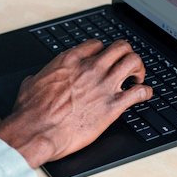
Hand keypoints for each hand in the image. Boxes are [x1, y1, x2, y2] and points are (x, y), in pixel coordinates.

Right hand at [0, 39, 152, 167]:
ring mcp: (103, 86)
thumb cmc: (31, 112)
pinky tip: (144, 95)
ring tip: (137, 78)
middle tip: (126, 66)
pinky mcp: (112, 107)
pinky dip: (146, 92)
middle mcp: (90, 69)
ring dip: (139, 69)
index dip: (103, 52)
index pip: (96, 45)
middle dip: (126, 55)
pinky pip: (139, 92)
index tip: (104, 60)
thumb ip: (39, 77)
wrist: (37, 131)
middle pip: (120, 47)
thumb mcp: (30, 85)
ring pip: (134, 62)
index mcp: (70, 61)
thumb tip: (35, 79)